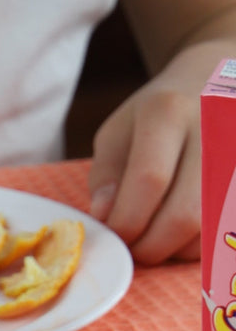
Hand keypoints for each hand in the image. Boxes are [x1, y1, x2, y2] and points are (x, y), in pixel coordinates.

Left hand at [86, 40, 232, 263]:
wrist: (218, 80)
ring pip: (211, 230)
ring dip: (178, 250)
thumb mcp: (120, 130)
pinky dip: (201, 244)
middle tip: (134, 248)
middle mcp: (215, 129)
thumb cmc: (161, 114)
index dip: (127, 223)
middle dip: (151, 246)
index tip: (114, 235)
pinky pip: (229, 230)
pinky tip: (185, 232)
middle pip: (186, 215)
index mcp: (169, 111)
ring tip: (159, 236)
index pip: (149, 181)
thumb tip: (106, 218)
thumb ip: (106, 175)